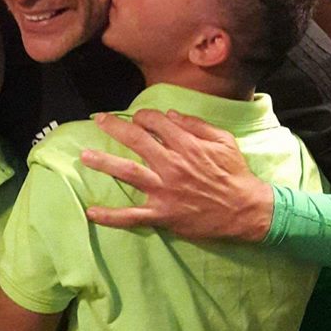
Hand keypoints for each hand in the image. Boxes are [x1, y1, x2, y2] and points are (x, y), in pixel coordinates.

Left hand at [79, 110, 272, 241]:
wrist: (245, 210)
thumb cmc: (235, 174)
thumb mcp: (224, 141)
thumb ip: (197, 125)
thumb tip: (170, 115)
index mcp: (186, 145)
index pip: (157, 123)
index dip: (143, 116)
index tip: (136, 117)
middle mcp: (172, 165)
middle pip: (137, 141)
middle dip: (115, 127)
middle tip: (98, 120)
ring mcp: (164, 190)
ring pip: (128, 172)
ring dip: (104, 163)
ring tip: (85, 156)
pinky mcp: (162, 214)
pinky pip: (132, 216)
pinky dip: (111, 216)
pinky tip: (91, 213)